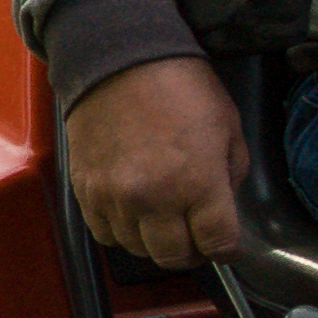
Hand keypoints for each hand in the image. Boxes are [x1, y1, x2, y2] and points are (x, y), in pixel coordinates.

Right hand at [68, 55, 252, 267]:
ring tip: (163, 221)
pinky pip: (105, 233)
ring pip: (137, 249)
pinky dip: (121, 231)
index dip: (226, 247)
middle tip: (194, 236)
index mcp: (198, 184)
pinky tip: (133, 213)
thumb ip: (231, 175)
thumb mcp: (228, 127)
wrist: (121, 61)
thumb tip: (223, 206)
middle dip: (191, 251)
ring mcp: (116, 198)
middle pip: (174, 256)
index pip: (218, 244)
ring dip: (154, 242)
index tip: (225, 241)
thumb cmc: (180, 86)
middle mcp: (155, 199)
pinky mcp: (87, 191)